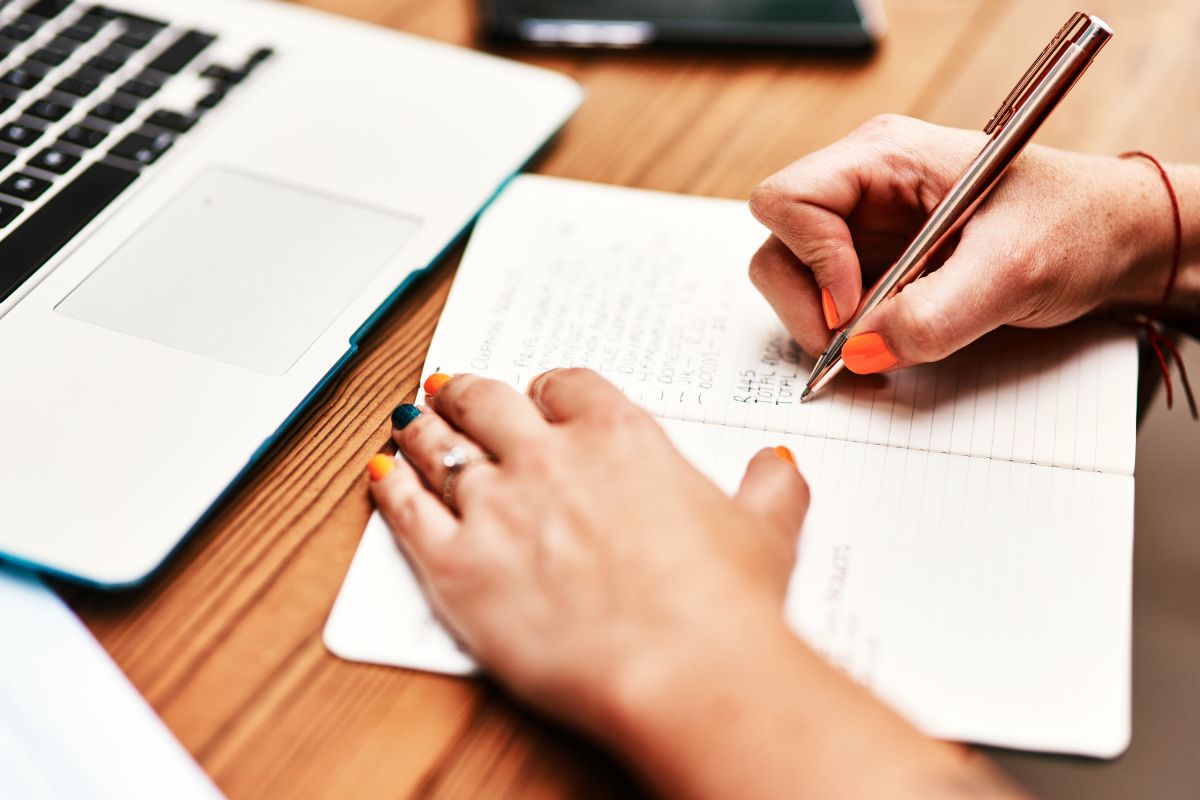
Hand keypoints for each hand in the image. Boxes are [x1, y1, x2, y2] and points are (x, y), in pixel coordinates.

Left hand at [368, 370, 1026, 798]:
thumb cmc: (722, 605)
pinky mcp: (456, 567)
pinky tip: (382, 476)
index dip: (547, 389)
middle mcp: (549, 459)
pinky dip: (390, 489)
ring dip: (422, 429)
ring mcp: (496, 508)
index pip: (567, 386)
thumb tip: (778, 466)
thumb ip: (770, 486)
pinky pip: (406, 513)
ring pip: (438, 447)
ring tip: (410, 419)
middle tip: (455, 390)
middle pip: (488, 403)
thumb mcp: (766, 529)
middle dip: (469, 393)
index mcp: (619, 436)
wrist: (682, 670)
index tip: (540, 397)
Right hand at [748, 114, 1175, 371]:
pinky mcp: (874, 265)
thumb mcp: (1012, 271)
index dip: (810, 258)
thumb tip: (860, 353)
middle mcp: (862, 188)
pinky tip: (889, 340)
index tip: (853, 304)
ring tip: (881, 341)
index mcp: (885, 157)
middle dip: (807, 303)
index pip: (789, 199)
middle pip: (779, 245)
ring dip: (824, 323)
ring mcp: (864, 229)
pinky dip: (846, 334)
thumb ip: (934, 317)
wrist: (1114, 242)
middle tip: (856, 340)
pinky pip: (828, 303)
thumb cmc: (1076, 226)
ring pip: (794, 279)